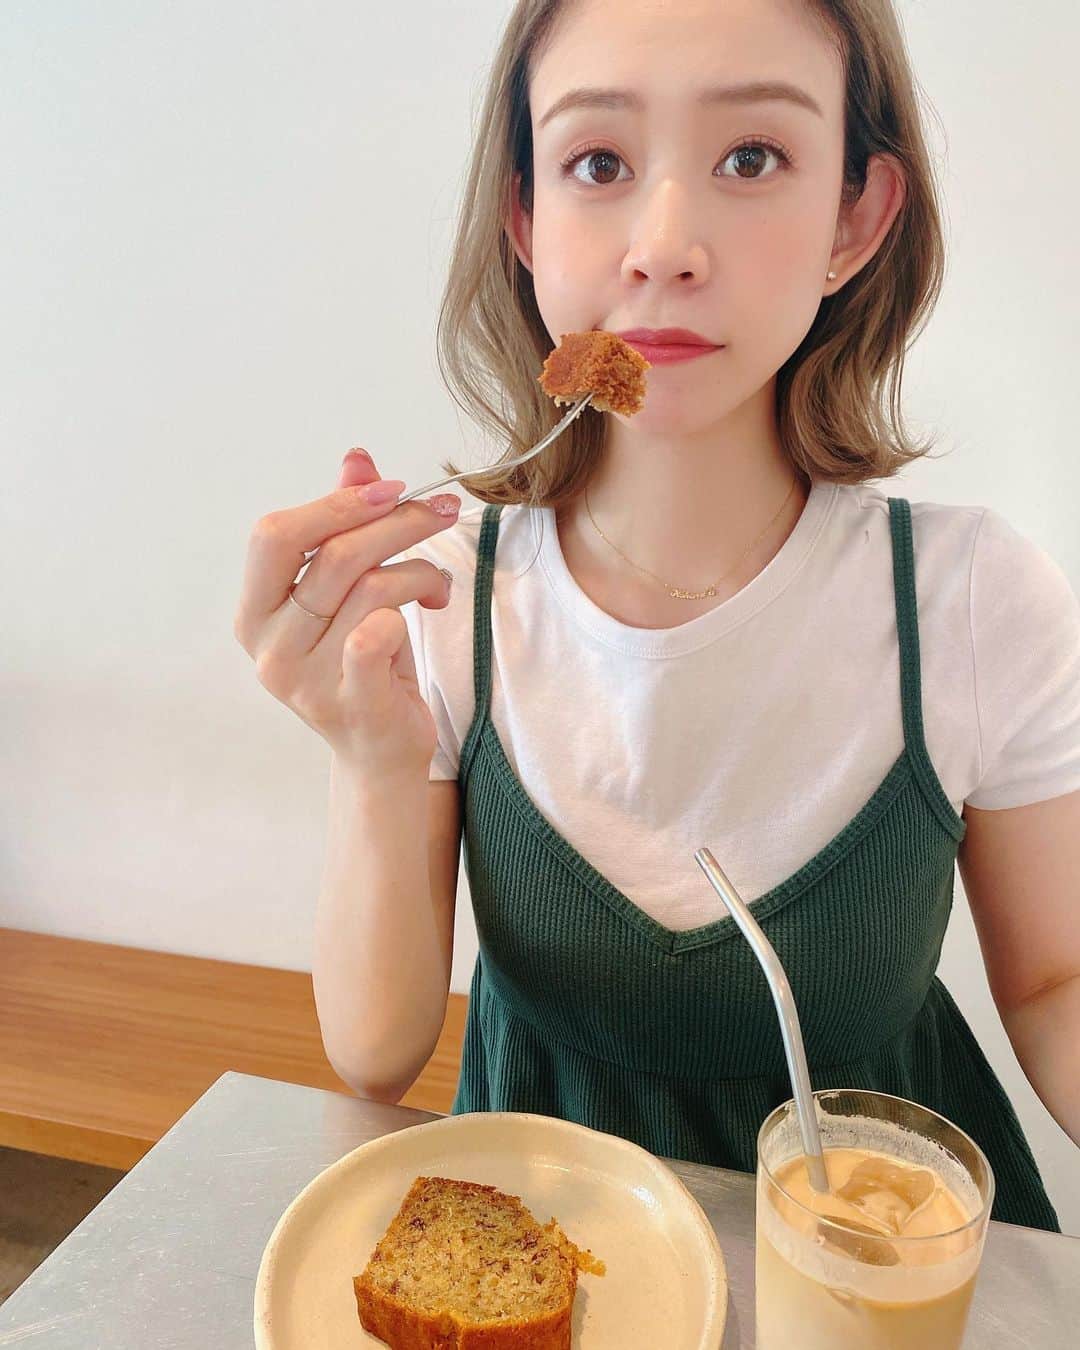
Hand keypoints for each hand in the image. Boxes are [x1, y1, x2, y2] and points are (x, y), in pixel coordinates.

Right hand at [234, 448, 460, 776]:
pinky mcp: (350, 703)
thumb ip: (344, 525)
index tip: (391, 489)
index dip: (337, 504)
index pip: (275, 535)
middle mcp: (269, 646)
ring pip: (370, 589)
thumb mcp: (349, 589)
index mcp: (255, 611)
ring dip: (420, 569)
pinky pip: (375, 637)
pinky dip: (408, 609)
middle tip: (442, 510)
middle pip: (332, 557)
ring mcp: (305, 680)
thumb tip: (357, 459)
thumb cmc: (363, 661)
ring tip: (439, 583)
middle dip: (396, 523)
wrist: (378, 748)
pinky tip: (432, 605)